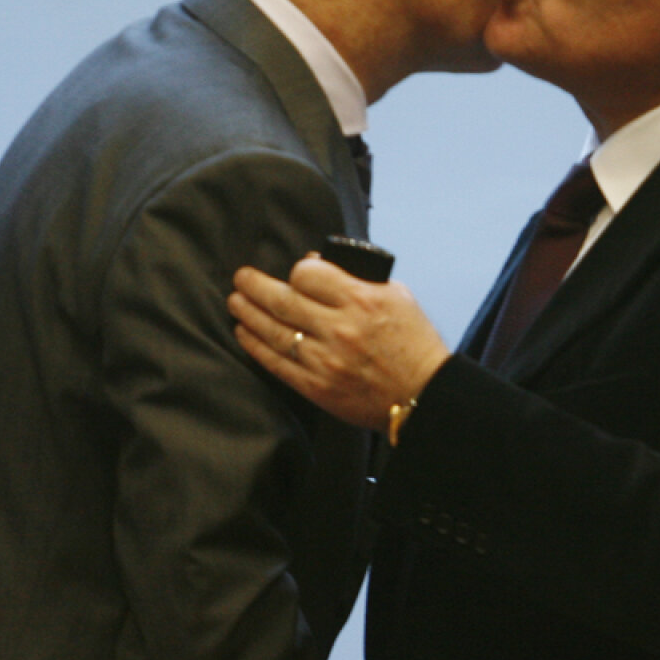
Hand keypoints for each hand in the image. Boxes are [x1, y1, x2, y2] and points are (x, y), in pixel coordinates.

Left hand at [228, 258, 449, 431]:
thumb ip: (356, 278)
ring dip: (248, 314)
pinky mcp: (318, 387)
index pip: (308, 274)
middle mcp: (340, 329)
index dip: (296, 270)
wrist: (424, 394)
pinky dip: (255, 346)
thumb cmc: (413, 342)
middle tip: (240, 278)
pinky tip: (244, 333)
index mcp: (361, 300)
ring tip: (235, 302)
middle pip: (282, 300)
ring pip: (273, 332)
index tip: (295, 273)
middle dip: (254, 286)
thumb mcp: (396, 296)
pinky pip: (277, 363)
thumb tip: (314, 265)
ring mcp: (326, 360)